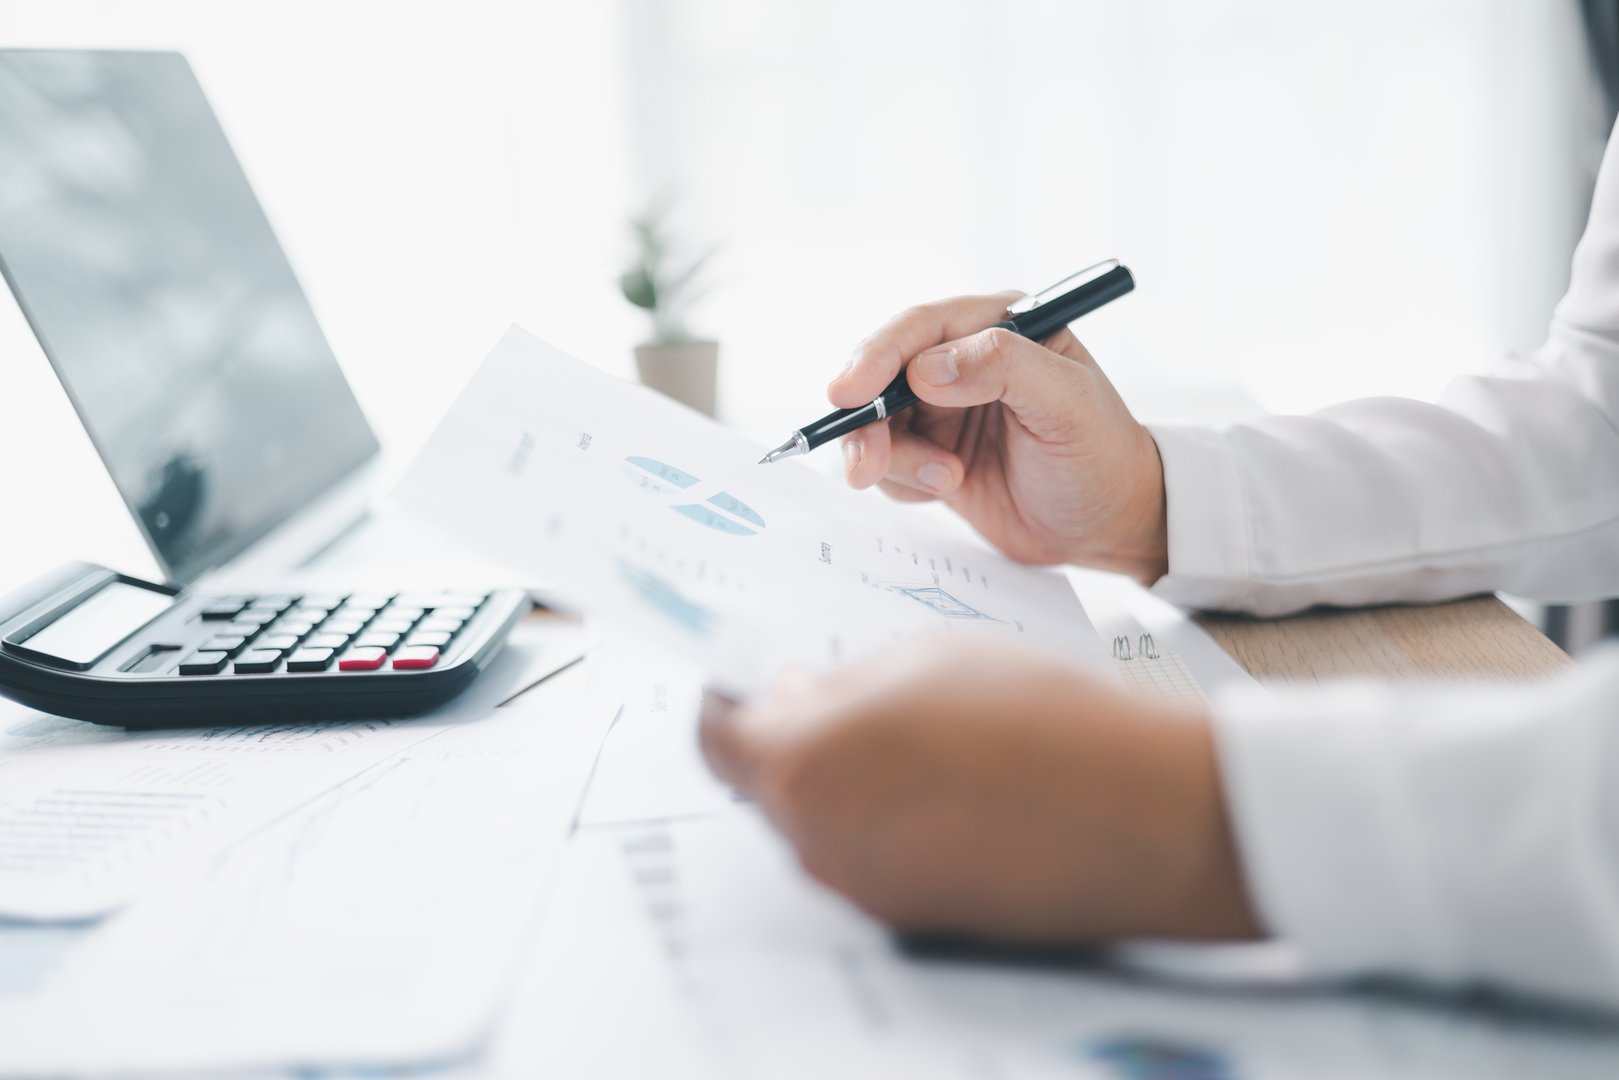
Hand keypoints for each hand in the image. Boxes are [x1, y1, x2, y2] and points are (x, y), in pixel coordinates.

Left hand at [700, 640, 1262, 943]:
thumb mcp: (923, 658)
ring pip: (826, 824)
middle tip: (863, 703)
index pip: (718, 740)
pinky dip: (894, 825)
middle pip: (773, 786)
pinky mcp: (916, 921)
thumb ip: (837, 683)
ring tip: (931, 745)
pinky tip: (960, 793)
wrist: (1146, 815)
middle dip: (802, 742)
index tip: (757, 685)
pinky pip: (876, 860)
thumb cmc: (1036, 716)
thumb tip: (794, 698)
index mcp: (803, 767)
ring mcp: (866, 893)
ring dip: (852, 785)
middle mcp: (817, 844)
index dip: (732, 705)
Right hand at [830, 294, 1167, 582]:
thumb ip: (1002, 368)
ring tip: (946, 482)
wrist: (1107, 524)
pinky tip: (948, 489)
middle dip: (867, 419)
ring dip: (892, 458)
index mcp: (998, 325)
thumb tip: (924, 370)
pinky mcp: (930, 453)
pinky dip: (902, 481)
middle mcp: (962, 360)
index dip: (877, 356)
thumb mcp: (1067, 403)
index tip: (849, 393)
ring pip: (875, 422)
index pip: (921, 327)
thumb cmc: (1101, 455)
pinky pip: (886, 462)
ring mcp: (941, 409)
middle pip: (881, 373)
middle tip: (865, 464)